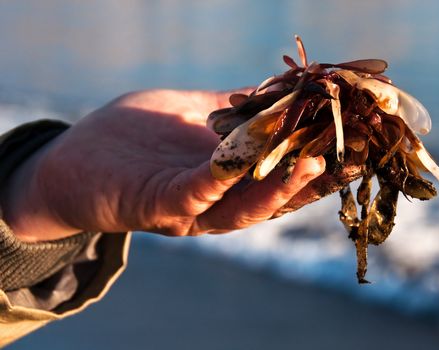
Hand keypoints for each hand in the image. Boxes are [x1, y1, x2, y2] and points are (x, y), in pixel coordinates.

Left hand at [2, 89, 325, 241]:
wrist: (73, 165)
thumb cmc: (135, 135)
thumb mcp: (193, 113)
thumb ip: (234, 107)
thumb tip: (280, 87)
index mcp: (231, 179)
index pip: (284, 170)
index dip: (320, 155)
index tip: (352, 135)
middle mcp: (220, 202)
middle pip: (278, 193)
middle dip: (316, 176)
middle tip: (352, 153)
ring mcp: (193, 209)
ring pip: (247, 204)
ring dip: (283, 185)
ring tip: (315, 160)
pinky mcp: (160, 205)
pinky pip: (199, 192)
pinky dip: (225, 174)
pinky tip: (244, 153)